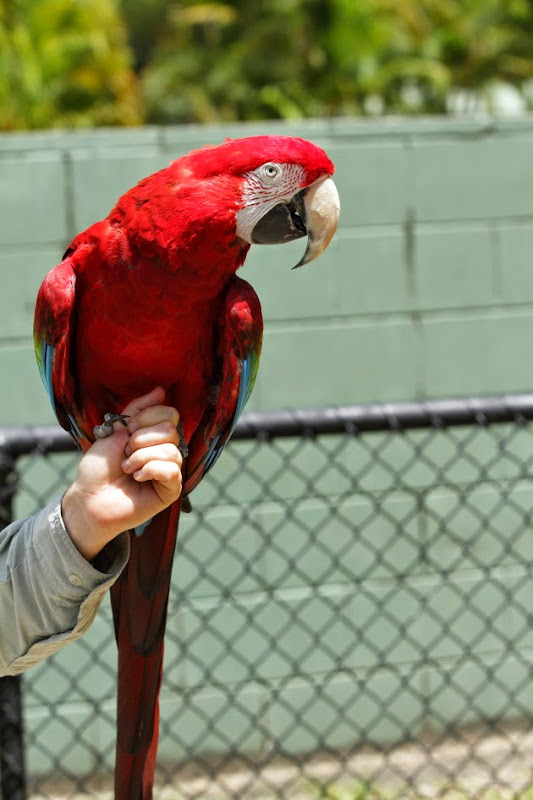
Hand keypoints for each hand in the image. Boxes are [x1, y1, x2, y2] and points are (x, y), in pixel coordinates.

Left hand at [61, 387, 182, 561]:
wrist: (89, 498)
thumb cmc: (98, 468)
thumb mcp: (114, 430)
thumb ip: (137, 409)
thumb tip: (161, 390)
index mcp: (153, 435)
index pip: (169, 413)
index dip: (147, 418)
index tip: (128, 430)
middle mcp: (164, 450)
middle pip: (171, 430)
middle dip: (141, 440)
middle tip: (125, 453)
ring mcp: (169, 470)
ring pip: (171, 450)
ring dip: (142, 457)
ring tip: (128, 468)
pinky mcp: (170, 490)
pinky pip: (173, 470)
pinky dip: (151, 470)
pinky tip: (137, 478)